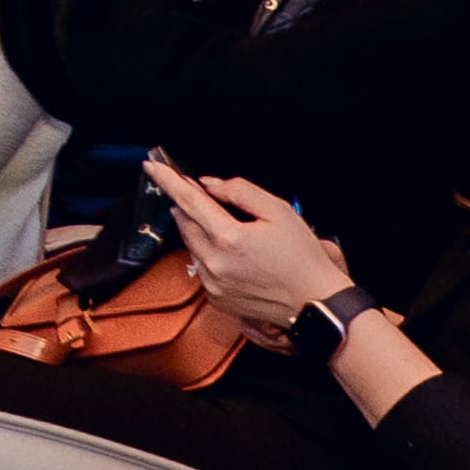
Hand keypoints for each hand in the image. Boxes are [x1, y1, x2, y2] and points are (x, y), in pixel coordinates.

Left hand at [155, 164, 349, 337]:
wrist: (316, 303)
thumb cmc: (304, 260)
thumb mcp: (280, 212)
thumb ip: (241, 192)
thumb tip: (211, 186)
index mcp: (229, 239)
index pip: (187, 201)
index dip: (168, 180)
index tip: (153, 167)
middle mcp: (215, 263)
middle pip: (185, 223)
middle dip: (188, 206)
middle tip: (202, 196)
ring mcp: (214, 283)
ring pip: (190, 245)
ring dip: (199, 230)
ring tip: (227, 229)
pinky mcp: (216, 298)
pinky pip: (201, 267)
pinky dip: (208, 255)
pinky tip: (232, 255)